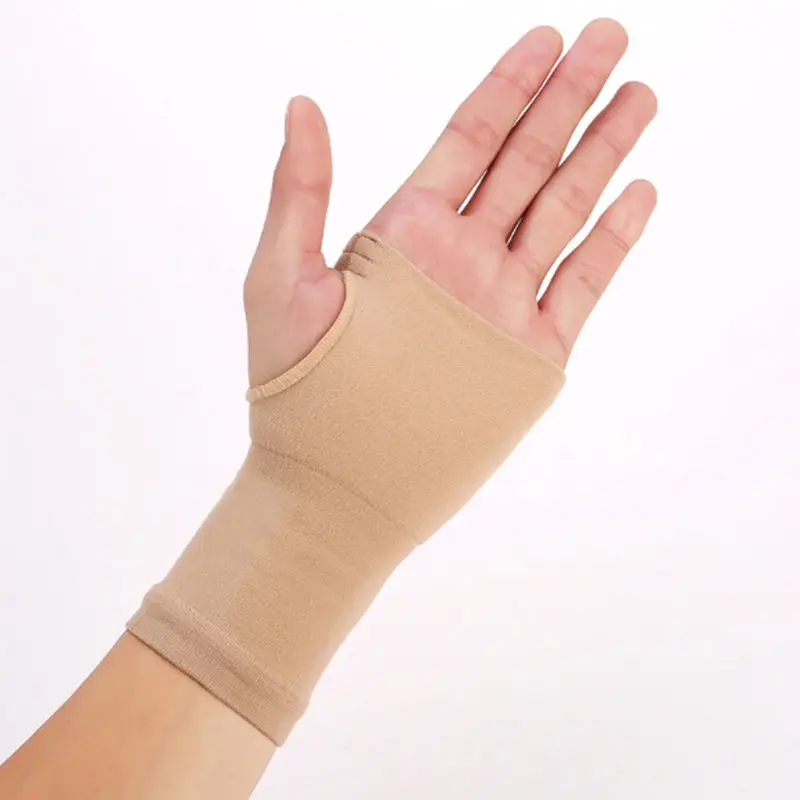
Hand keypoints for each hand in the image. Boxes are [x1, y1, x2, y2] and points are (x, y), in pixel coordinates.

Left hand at [244, 18, 656, 385]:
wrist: (338, 477)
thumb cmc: (297, 383)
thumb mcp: (282, 278)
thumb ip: (300, 193)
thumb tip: (300, 104)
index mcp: (407, 230)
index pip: (470, 139)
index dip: (509, 87)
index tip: (547, 39)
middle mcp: (461, 256)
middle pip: (528, 160)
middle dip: (570, 98)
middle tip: (610, 39)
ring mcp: (500, 300)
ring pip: (563, 210)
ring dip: (602, 154)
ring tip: (638, 98)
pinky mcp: (530, 351)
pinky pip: (580, 283)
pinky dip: (611, 240)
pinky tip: (637, 194)